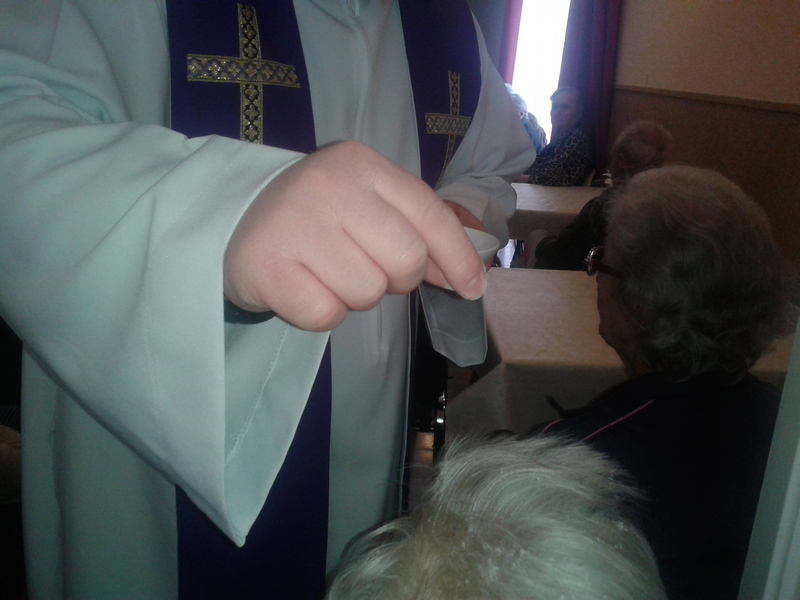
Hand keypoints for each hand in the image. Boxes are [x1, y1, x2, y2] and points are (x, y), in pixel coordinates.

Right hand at [224, 141, 486, 330]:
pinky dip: (321, 312)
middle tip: (365, 268)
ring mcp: (296, 224)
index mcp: (362, 164)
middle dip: (396, 279)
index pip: (430, 215)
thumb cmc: (314, 216)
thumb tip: (466, 278)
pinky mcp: (267, 265)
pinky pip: (327, 315)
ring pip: (368, 292)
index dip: (458, 257)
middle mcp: (330, 186)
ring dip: (354, 296)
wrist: (231, 218)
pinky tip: (302, 287)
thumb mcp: (366, 204)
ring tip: (326, 273)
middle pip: (406, 260)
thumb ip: (414, 230)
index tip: (471, 289)